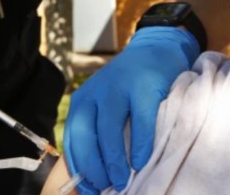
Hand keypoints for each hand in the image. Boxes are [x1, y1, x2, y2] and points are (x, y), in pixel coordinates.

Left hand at [64, 27, 199, 193]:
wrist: (157, 49)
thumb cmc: (131, 88)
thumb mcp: (106, 104)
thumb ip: (98, 130)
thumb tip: (95, 176)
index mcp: (83, 100)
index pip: (73, 138)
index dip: (79, 167)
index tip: (87, 190)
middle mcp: (96, 92)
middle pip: (85, 134)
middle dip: (93, 166)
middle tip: (104, 187)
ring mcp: (120, 87)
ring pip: (109, 130)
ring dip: (114, 160)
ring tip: (122, 181)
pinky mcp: (145, 87)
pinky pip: (141, 121)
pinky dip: (140, 144)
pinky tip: (141, 161)